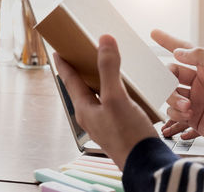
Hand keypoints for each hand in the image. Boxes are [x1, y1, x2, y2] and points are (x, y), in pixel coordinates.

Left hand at [54, 35, 157, 169]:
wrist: (145, 162)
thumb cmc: (128, 134)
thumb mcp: (116, 97)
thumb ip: (109, 68)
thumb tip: (104, 42)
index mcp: (85, 109)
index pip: (70, 81)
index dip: (64, 64)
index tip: (58, 52)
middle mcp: (92, 116)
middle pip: (83, 88)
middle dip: (82, 71)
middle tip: (83, 56)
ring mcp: (106, 122)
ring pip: (98, 96)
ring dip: (100, 81)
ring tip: (107, 68)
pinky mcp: (119, 126)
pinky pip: (112, 103)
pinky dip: (116, 91)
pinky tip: (128, 89)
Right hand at [168, 47, 203, 150]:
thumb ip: (201, 55)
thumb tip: (178, 53)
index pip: (184, 50)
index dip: (168, 41)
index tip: (154, 33)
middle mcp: (198, 82)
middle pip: (170, 74)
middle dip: (167, 81)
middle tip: (172, 87)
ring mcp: (194, 99)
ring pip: (168, 94)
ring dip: (173, 100)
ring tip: (188, 107)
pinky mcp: (190, 116)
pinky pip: (172, 111)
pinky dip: (176, 114)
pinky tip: (189, 116)